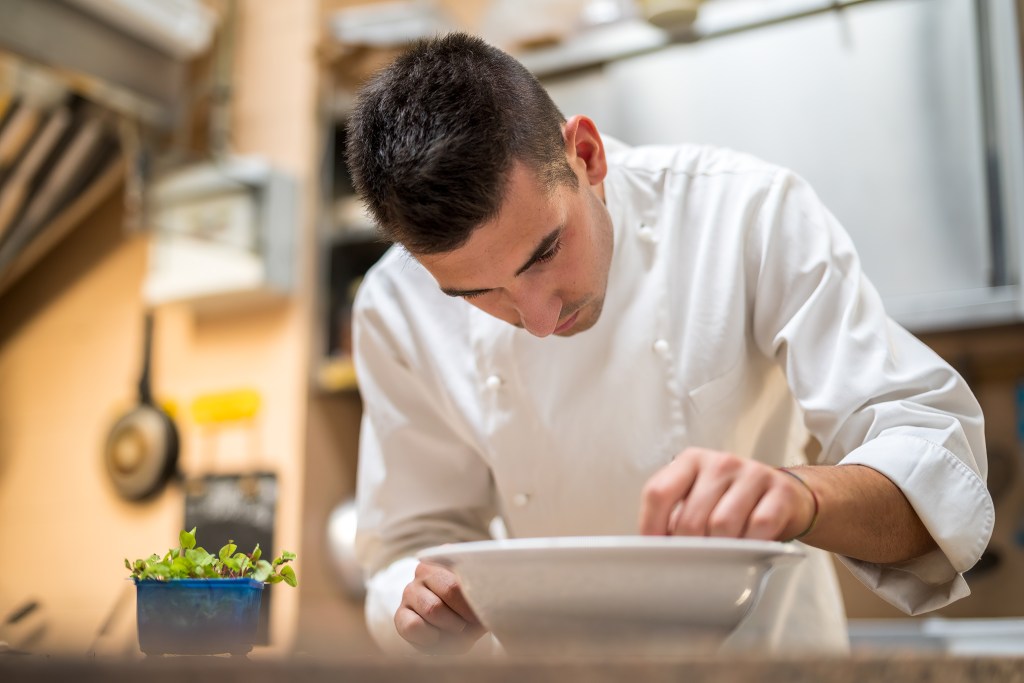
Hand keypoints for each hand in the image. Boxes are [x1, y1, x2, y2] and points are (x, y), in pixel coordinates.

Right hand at [394, 561, 487, 653]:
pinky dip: (431, 637)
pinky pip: (413, 626)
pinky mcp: (400, 615)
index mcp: (446, 558)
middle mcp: (425, 570)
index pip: (465, 569)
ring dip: (451, 626)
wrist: (455, 630)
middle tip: (472, 623)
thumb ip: (482, 594)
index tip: (484, 609)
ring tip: (457, 630)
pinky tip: (438, 636)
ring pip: (433, 608)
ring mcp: (410, 591)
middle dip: (466, 612)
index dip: (476, 595)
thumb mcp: (479, 599)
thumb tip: (487, 602)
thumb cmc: (470, 611)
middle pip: (450, 589)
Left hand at [639, 447, 814, 540]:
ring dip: (720, 549)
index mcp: (691, 461)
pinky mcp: (780, 492)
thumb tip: (651, 548)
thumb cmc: (732, 502)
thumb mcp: (698, 497)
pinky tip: (748, 547)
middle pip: (689, 518)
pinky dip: (750, 546)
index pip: (658, 493)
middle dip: (689, 548)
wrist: (787, 496)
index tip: (654, 550)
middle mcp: (720, 462)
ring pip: (722, 525)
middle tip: (694, 560)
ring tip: (723, 554)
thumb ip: (674, 514)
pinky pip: (757, 528)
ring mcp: (751, 474)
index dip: (651, 527)